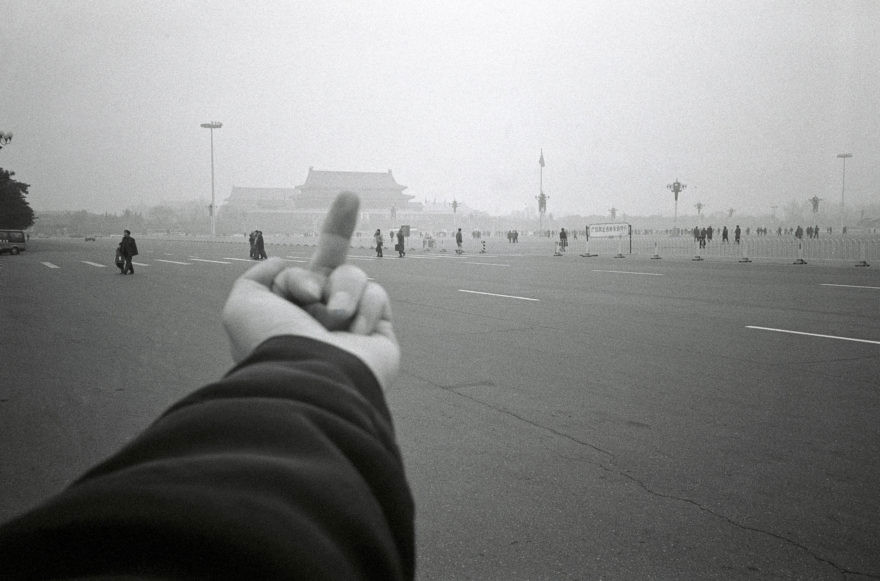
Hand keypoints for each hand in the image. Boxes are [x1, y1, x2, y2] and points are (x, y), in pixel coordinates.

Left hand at [222, 192, 399, 389]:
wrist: (310, 374)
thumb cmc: (273, 341)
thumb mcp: (243, 303)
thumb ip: (258, 277)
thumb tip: (285, 263)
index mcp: (288, 311)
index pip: (300, 271)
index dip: (311, 252)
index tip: (338, 213)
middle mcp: (319, 316)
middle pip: (335, 262)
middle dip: (340, 225)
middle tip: (347, 197)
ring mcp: (351, 324)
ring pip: (354, 276)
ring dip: (341, 291)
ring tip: (332, 319)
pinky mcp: (380, 333)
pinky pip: (377, 295)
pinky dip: (365, 307)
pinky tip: (353, 332)